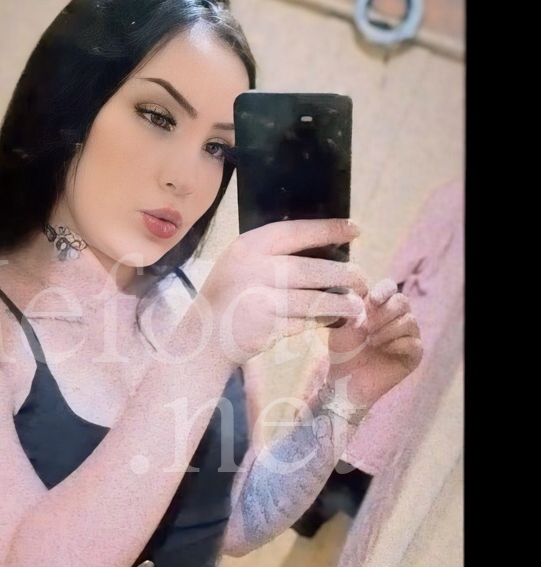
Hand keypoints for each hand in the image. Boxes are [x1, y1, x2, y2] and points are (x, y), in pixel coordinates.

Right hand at [200, 218, 367, 366]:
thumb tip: (324, 245)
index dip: (328, 229)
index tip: (355, 229)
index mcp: (248, 247)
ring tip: (357, 305)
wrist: (204, 338)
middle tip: (363, 279)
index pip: (296, 231)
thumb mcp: (241, 263)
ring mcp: (261, 300)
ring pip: (315, 300)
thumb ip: (271, 253)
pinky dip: (322, 322)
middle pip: (312, 269)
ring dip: (341, 304)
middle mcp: (254, 270)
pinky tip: (334, 321)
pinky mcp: (268, 328)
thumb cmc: (229, 296)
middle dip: (344, 274)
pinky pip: (305, 323)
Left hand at [325, 278, 423, 410]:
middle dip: (382, 314)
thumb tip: (364, 298)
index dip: (383, 291)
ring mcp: (408, 334)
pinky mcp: (415, 353)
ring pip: (409, 321)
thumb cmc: (343, 351)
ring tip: (371, 343)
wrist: (346, 380)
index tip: (372, 300)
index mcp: (380, 306)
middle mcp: (398, 317)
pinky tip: (383, 352)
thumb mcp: (342, 325)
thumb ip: (352, 306)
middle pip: (402, 302)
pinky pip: (413, 342)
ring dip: (386, 332)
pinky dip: (396, 346)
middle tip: (366, 329)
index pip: (390, 288)